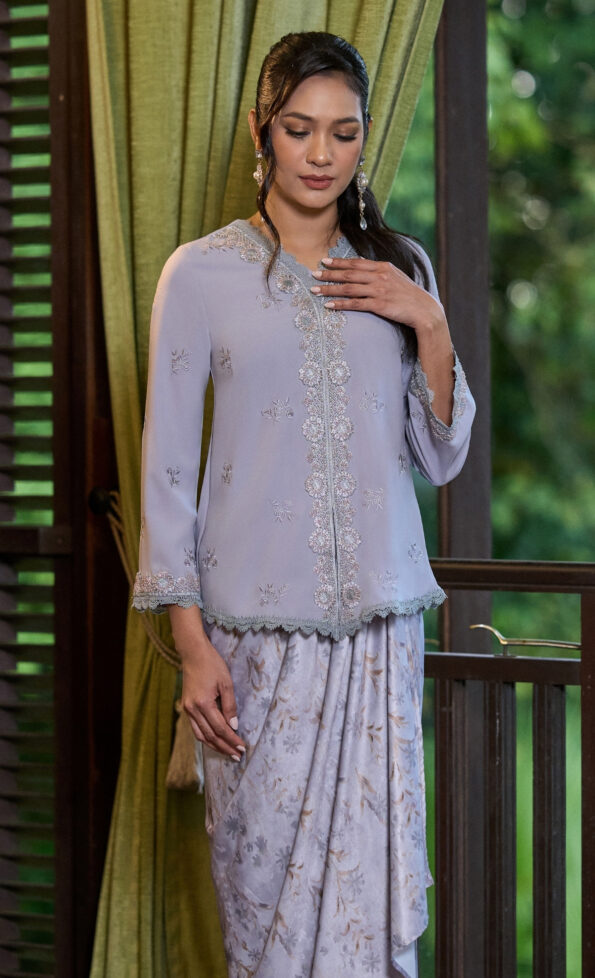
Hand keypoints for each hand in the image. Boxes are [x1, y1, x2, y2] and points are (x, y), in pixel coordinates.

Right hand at [181, 637, 246, 760]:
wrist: (193, 653)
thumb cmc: (212, 664)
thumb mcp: (226, 683)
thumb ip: (230, 706)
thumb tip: (234, 726)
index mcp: (203, 704)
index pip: (220, 729)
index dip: (232, 740)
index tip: (242, 747)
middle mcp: (192, 710)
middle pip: (210, 736)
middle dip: (224, 747)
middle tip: (237, 756)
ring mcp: (187, 709)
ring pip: (200, 735)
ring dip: (214, 746)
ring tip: (227, 753)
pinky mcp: (186, 707)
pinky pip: (195, 728)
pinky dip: (205, 737)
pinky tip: (214, 741)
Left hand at [311, 256, 445, 333]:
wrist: (424, 310)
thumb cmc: (409, 295)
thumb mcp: (396, 277)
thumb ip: (380, 273)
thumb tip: (363, 270)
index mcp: (383, 267)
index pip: (356, 263)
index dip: (339, 262)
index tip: (324, 261)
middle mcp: (380, 276)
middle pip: (349, 273)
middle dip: (329, 274)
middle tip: (314, 274)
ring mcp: (379, 290)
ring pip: (349, 288)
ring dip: (330, 289)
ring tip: (315, 291)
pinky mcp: (379, 305)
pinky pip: (356, 304)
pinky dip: (341, 304)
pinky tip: (329, 305)